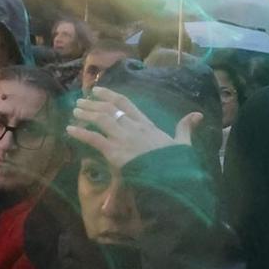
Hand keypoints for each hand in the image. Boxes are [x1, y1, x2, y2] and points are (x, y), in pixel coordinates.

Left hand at [68, 87, 200, 168]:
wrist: (171, 178)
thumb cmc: (176, 163)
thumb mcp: (183, 144)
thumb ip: (186, 128)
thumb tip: (198, 115)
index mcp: (147, 125)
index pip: (127, 104)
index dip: (111, 95)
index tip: (98, 90)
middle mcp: (133, 127)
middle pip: (109, 108)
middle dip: (93, 103)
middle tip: (81, 101)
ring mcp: (123, 138)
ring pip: (100, 119)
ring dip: (85, 114)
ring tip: (75, 111)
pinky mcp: (114, 151)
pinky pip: (93, 138)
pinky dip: (80, 133)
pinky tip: (70, 129)